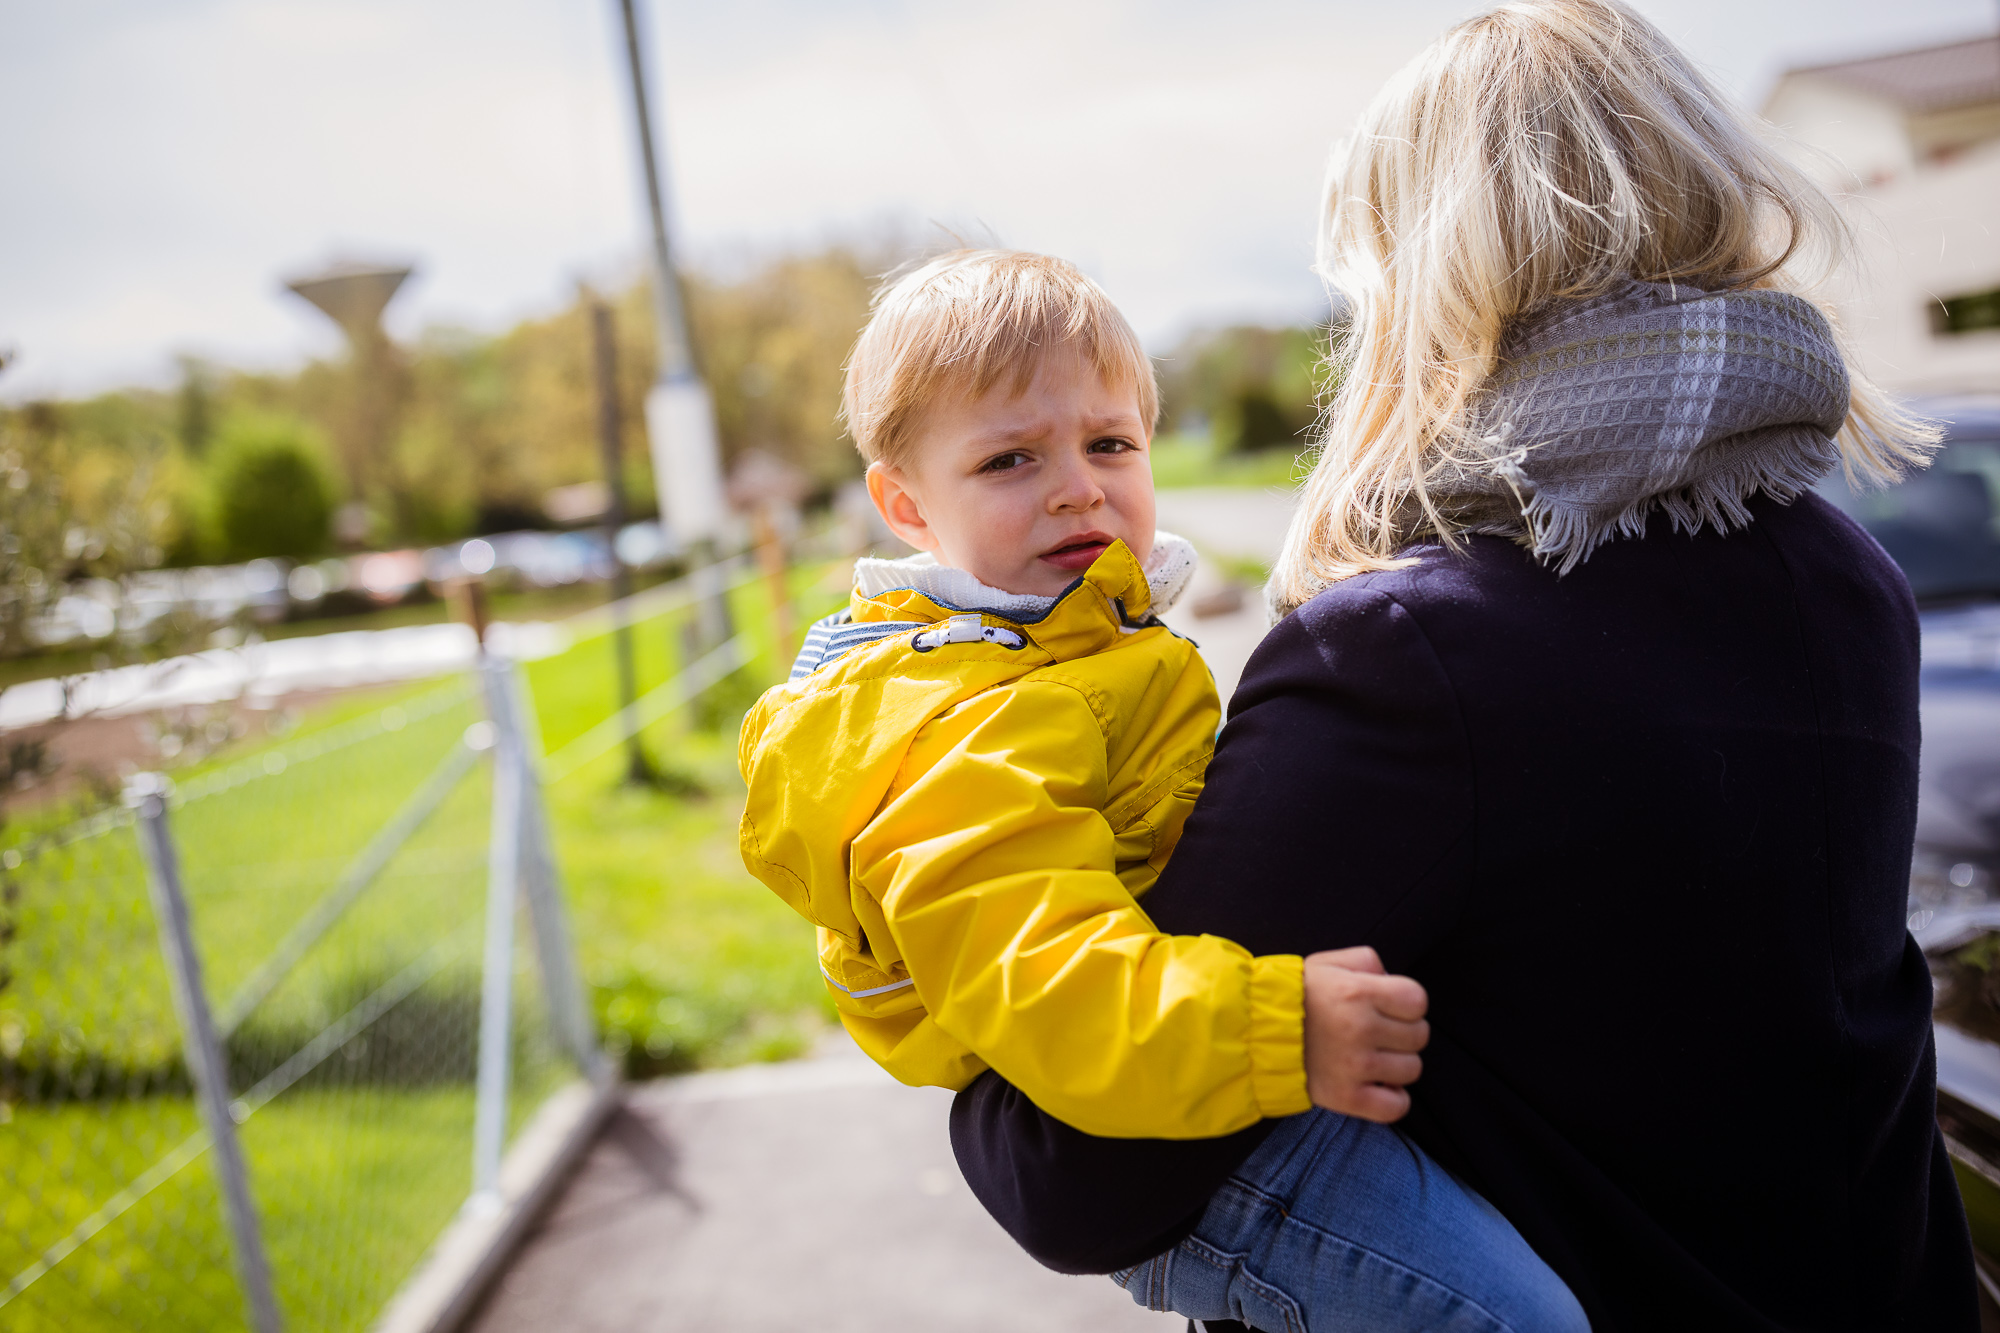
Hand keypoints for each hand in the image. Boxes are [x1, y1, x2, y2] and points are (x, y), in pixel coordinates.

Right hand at [1301, 946, 1428, 1122]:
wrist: (1252, 1032)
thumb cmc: (1291, 995)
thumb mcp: (1327, 963)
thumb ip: (1366, 961)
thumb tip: (1391, 981)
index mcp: (1357, 991)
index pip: (1417, 1001)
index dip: (1407, 1005)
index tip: (1390, 1009)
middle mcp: (1360, 1027)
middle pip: (1419, 1035)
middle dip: (1402, 1032)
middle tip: (1378, 1033)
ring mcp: (1355, 1065)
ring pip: (1411, 1069)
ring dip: (1397, 1064)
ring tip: (1372, 1058)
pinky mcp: (1346, 1097)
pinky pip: (1396, 1106)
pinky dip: (1393, 1099)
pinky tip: (1377, 1085)